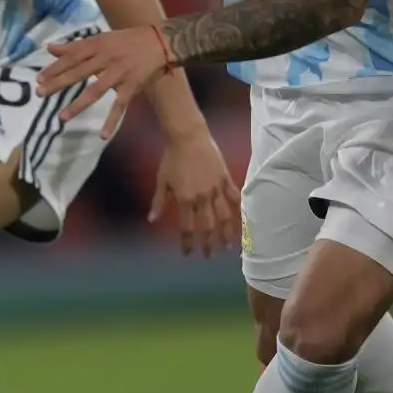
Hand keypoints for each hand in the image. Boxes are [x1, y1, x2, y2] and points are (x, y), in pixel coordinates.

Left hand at [38, 25, 171, 120]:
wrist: (159, 42)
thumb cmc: (126, 40)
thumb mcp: (100, 39)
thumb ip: (74, 46)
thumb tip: (49, 48)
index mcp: (97, 45)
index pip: (72, 56)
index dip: (55, 67)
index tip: (39, 79)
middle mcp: (107, 58)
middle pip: (79, 72)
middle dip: (59, 83)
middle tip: (40, 94)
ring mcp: (119, 73)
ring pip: (96, 91)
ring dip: (78, 105)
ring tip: (62, 117)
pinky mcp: (132, 86)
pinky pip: (120, 106)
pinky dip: (112, 121)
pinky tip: (103, 135)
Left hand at [151, 131, 241, 257]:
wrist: (187, 136)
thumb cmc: (171, 158)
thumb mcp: (162, 181)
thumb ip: (158, 201)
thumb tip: (152, 219)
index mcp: (185, 199)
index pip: (187, 228)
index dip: (188, 243)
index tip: (189, 254)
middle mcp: (202, 197)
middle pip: (207, 226)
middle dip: (209, 243)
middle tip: (210, 255)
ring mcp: (215, 188)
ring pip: (223, 216)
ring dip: (225, 233)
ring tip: (228, 246)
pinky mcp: (225, 178)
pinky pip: (233, 196)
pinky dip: (237, 209)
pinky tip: (240, 220)